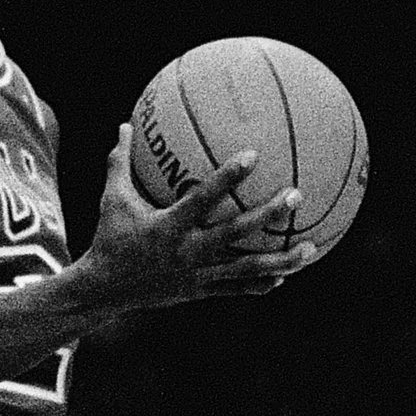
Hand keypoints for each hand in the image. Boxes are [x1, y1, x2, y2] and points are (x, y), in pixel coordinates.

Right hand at [84, 134, 314, 311]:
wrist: (104, 291)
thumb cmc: (110, 238)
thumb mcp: (112, 200)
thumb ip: (120, 163)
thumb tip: (125, 124)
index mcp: (170, 226)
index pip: (204, 198)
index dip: (228, 177)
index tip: (253, 155)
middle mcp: (189, 251)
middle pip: (237, 233)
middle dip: (269, 216)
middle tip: (297, 196)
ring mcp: (198, 274)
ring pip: (247, 268)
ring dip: (281, 260)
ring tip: (311, 249)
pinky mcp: (201, 291)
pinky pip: (237, 288)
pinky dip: (261, 283)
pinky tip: (283, 276)